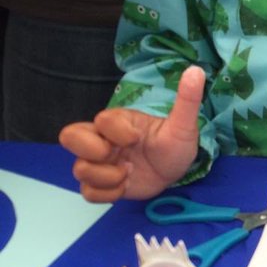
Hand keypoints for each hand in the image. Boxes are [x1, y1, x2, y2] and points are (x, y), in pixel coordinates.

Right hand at [59, 66, 205, 203]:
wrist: (176, 172)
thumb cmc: (174, 144)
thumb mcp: (184, 124)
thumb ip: (187, 99)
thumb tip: (196, 70)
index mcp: (119, 122)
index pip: (101, 119)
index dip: (118, 132)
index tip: (138, 139)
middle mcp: (102, 139)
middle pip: (69, 136)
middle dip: (92, 151)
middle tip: (116, 157)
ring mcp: (100, 163)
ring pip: (79, 170)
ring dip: (107, 177)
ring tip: (129, 174)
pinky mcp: (102, 185)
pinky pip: (88, 193)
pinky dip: (108, 195)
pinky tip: (125, 188)